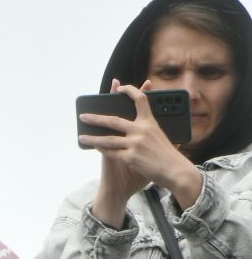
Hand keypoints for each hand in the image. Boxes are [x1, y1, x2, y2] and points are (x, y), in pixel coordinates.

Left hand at [83, 80, 205, 224]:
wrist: (176, 171)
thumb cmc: (168, 154)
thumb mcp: (161, 135)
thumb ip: (150, 128)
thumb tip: (143, 123)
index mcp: (150, 122)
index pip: (140, 100)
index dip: (130, 90)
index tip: (119, 87)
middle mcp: (142, 130)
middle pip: (113, 120)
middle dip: (95, 118)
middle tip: (83, 116)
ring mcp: (135, 144)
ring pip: (107, 139)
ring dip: (92, 138)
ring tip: (82, 137)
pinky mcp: (131, 158)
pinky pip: (111, 152)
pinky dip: (102, 150)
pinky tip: (94, 147)